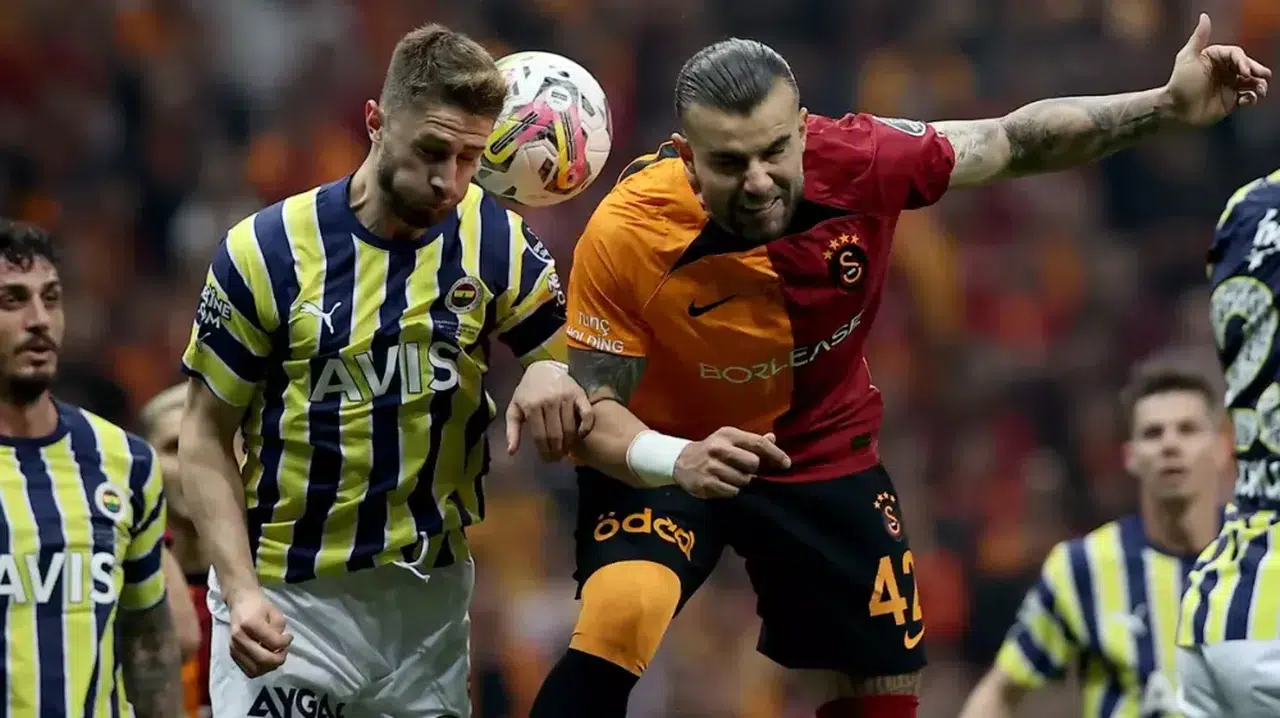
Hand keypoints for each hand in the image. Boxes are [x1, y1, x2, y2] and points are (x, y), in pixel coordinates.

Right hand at [227, 589, 291, 677]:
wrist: (240, 602)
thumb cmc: (258, 605)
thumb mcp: (274, 612)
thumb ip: (279, 629)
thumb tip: (279, 646)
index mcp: (249, 624)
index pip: (273, 643)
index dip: (286, 643)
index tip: (289, 637)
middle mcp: (239, 638)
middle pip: (263, 660)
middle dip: (279, 659)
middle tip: (284, 650)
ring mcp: (234, 648)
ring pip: (255, 669)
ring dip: (270, 666)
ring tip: (275, 655)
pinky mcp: (232, 654)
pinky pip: (248, 670)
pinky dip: (260, 669)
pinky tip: (266, 659)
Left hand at [506, 360, 594, 460]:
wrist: (544, 368)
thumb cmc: (528, 392)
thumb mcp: (515, 408)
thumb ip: (512, 430)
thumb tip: (511, 452)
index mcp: (532, 406)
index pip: (540, 437)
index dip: (544, 452)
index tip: (547, 460)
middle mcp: (549, 401)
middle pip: (556, 435)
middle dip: (557, 451)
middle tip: (558, 458)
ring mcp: (566, 397)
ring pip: (570, 428)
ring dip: (569, 444)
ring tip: (567, 450)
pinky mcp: (579, 393)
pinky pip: (587, 415)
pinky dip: (585, 428)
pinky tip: (580, 435)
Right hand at [673, 427, 791, 498]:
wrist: (682, 462)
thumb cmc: (713, 449)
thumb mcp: (730, 439)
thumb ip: (752, 441)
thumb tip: (773, 439)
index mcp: (728, 435)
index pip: (758, 443)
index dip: (776, 454)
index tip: (786, 464)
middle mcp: (719, 449)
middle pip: (753, 464)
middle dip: (753, 469)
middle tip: (745, 468)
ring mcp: (712, 467)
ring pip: (743, 480)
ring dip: (742, 481)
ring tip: (731, 475)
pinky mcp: (707, 484)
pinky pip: (732, 491)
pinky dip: (732, 489)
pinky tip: (723, 483)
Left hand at [1165, 13, 1270, 126]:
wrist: (1175, 110)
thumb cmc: (1179, 84)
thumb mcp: (1187, 58)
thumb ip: (1198, 38)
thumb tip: (1204, 18)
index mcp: (1216, 58)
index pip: (1236, 55)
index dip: (1243, 61)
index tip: (1245, 70)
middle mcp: (1224, 71)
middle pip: (1247, 67)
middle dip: (1256, 70)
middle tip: (1264, 75)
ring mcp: (1228, 86)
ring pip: (1250, 82)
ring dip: (1258, 84)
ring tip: (1260, 89)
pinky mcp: (1230, 101)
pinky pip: (1247, 98)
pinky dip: (1251, 98)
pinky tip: (1248, 99)